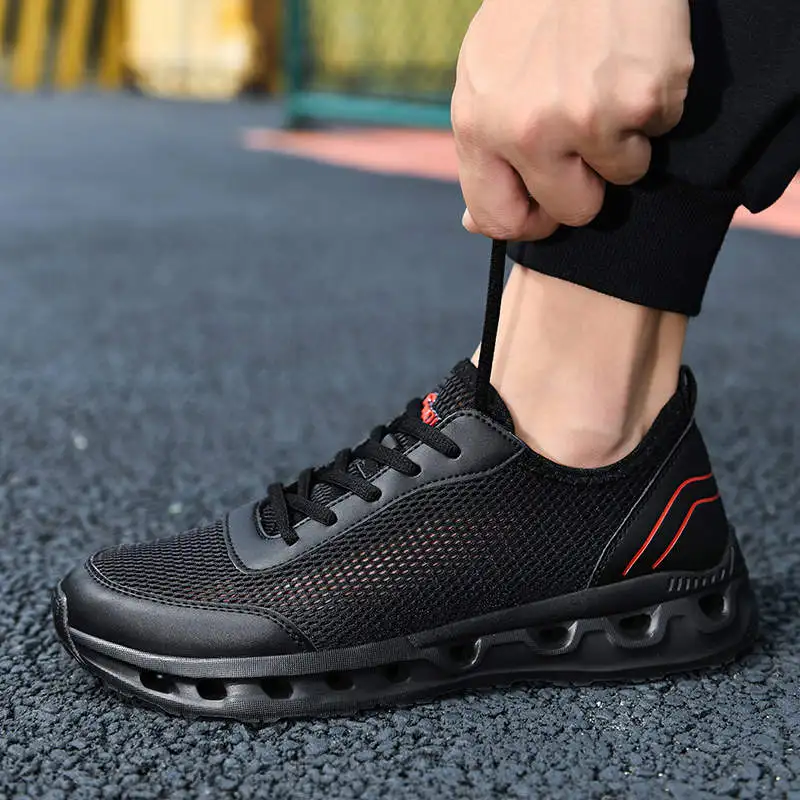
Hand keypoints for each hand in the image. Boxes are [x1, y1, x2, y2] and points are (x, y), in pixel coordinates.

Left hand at [452, 0, 693, 239]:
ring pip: (626, 174)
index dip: (531, 223)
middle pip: (574, 210)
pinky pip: (661, 130)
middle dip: (588, 184)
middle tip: (589, 138)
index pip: (501, 219)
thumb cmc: (531, 11)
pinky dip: (655, 102)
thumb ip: (482, 153)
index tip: (547, 209)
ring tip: (608, 83)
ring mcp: (588, 117)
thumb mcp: (482, 77)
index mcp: (479, 126)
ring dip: (625, 139)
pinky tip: (633, 61)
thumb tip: (473, 225)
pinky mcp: (644, 97)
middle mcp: (529, 131)